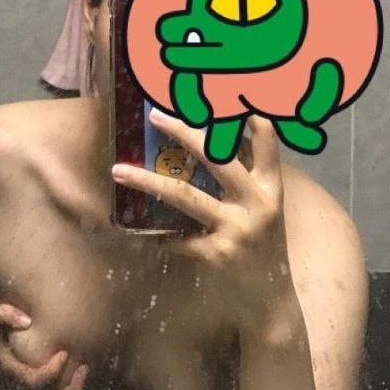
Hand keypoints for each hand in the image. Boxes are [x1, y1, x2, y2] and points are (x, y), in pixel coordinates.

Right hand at [0, 302, 87, 389]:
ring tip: (85, 371)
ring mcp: (29, 383)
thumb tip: (26, 320)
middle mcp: (20, 381)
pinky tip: (80, 366)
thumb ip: (1, 314)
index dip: (51, 371)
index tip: (64, 353)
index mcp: (11, 368)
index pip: (32, 380)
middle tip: (83, 368)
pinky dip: (70, 387)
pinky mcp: (37, 379)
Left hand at [111, 110, 295, 335]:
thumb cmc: (263, 246)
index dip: (248, 112)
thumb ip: (247, 177)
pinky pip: (177, 238)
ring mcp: (236, 229)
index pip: (266, 138)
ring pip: (184, 195)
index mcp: (271, 186)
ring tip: (118, 171)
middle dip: (184, 132)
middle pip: (216, 157)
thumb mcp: (266, 207)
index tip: (224, 88)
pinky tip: (143, 234)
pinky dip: (159, 236)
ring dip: (146, 181)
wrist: (270, 300)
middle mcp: (257, 203)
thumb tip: (215, 142)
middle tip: (154, 116)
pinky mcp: (217, 254)